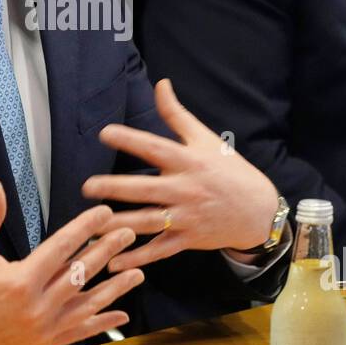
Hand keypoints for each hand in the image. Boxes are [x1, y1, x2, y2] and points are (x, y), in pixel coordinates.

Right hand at [0, 179, 145, 344]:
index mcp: (20, 281)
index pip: (61, 248)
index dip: (85, 228)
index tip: (103, 213)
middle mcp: (36, 308)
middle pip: (81, 274)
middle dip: (107, 252)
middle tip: (128, 232)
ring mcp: (42, 329)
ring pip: (87, 306)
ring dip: (115, 289)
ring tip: (138, 273)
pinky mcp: (43, 343)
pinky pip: (78, 332)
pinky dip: (101, 323)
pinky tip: (121, 315)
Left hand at [81, 79, 279, 270]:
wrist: (259, 210)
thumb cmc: (229, 169)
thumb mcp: (205, 139)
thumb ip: (176, 114)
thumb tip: (161, 83)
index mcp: (188, 161)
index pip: (156, 148)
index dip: (131, 140)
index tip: (105, 133)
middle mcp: (185, 189)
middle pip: (146, 189)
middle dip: (115, 188)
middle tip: (87, 187)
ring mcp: (186, 217)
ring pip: (148, 222)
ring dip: (119, 225)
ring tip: (92, 225)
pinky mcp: (187, 239)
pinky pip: (159, 250)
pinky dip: (137, 258)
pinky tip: (113, 261)